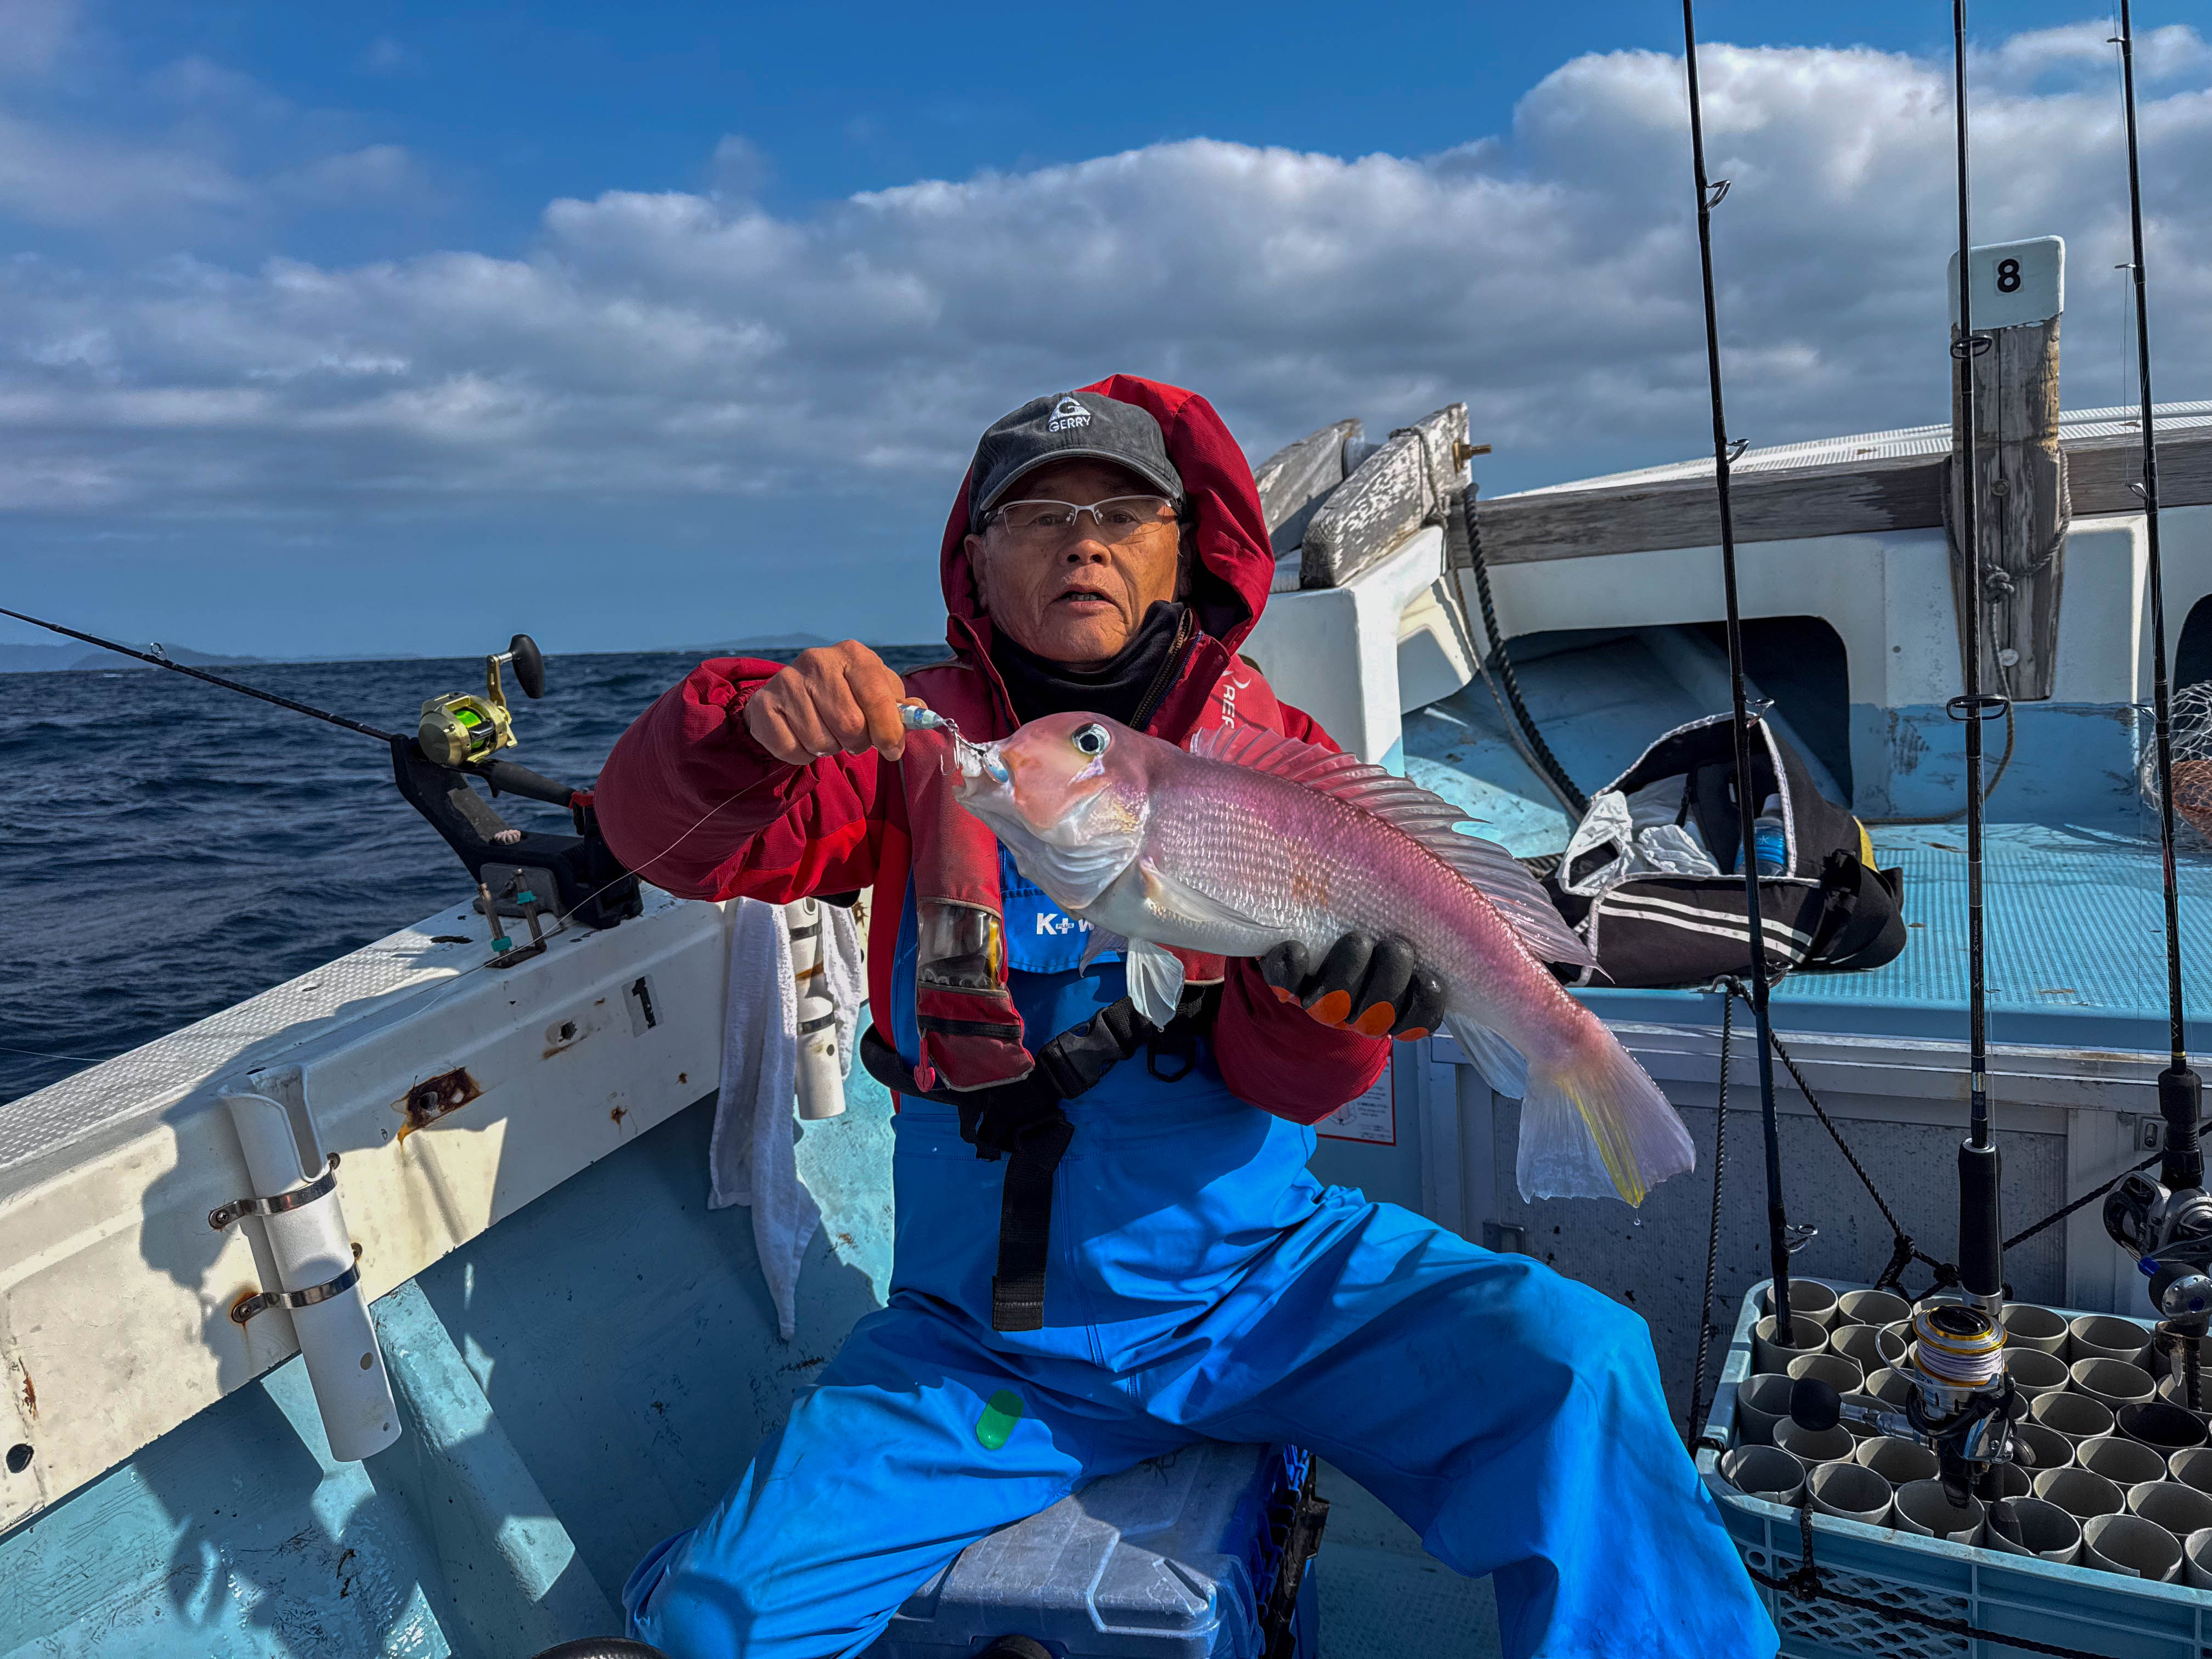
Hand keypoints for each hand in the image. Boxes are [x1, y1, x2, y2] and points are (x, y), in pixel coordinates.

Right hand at [744, 640, 911, 765]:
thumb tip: (920, 713)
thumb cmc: (846, 695)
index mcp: (852, 654)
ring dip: (829, 749)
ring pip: (820, 742)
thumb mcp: (877, 693)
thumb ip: (900, 707)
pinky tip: (803, 737)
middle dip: (857, 743)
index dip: (889, 731)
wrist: (790, 695)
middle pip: (850, 726)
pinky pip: (791, 749)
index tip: (893, 749)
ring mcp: (786, 681)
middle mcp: (817, 660)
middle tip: (853, 738)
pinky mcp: (763, 705)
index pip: (877, 696)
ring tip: (827, 734)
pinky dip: (801, 755)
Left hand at [1258, 932, 1444, 1039]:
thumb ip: (1434, 917)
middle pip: (1379, 1011)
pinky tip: (1296, 948)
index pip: (1420, 1019)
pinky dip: (1290, 966)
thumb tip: (1468, 878)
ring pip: (1336, 1002)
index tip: (1427, 976)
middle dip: (1390, 974)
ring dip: (1350, 968)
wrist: (1322, 941)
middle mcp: (1358, 1013)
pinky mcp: (1287, 984)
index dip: (1426, 1002)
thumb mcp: (1416, 927)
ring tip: (1358, 940)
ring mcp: (1321, 1003)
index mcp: (1396, 1007)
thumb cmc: (1381, 929)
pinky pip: (1285, 984)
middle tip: (1393, 945)